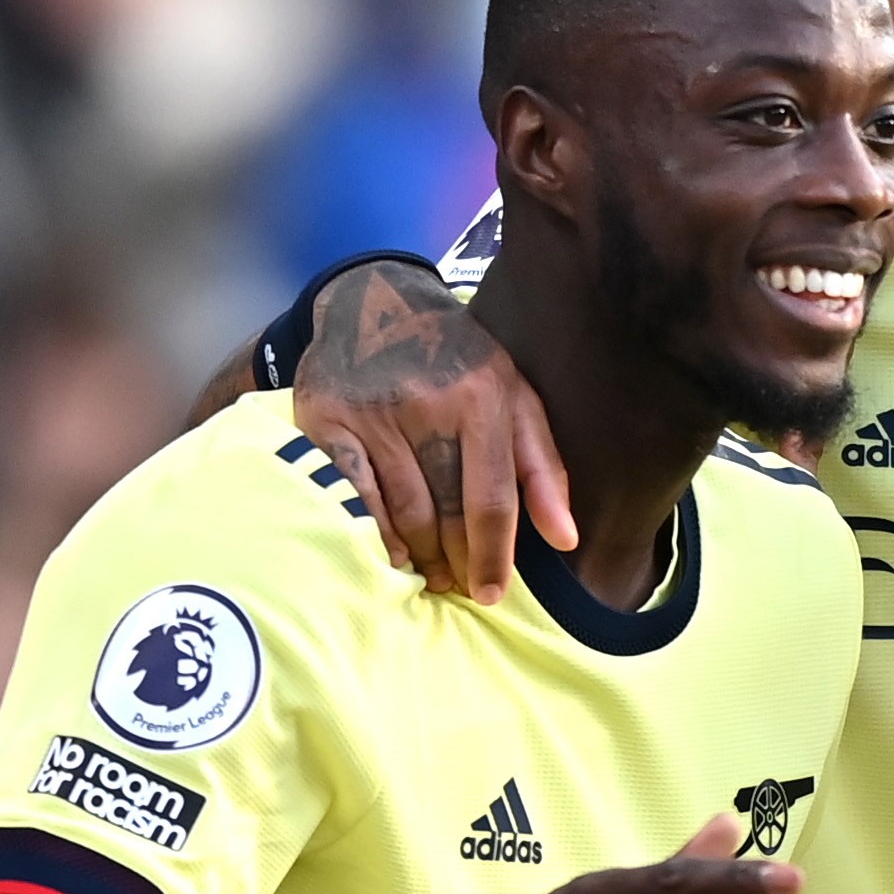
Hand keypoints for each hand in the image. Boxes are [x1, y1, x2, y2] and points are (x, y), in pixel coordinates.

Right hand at [296, 253, 575, 599]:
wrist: (376, 299)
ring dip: (418, 556)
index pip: (490, 499)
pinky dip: (373, 532)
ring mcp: (372, 413)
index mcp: (482, 399)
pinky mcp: (326, 420)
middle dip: (455, 561)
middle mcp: (426, 406)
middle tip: (458, 586)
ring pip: (400, 510)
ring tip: (429, 576)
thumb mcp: (514, 396)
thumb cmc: (458, 360)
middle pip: (443, 512)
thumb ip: (542, 467)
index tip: (490, 593)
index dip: (493, 555)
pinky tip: (388, 554)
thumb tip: (566, 539)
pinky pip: (353, 495)